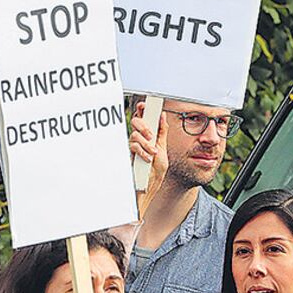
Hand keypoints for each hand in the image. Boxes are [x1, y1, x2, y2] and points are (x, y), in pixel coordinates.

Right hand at [129, 101, 168, 215]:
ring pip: (135, 134)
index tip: (145, 104)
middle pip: (137, 122)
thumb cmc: (155, 173)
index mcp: (149, 137)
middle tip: (151, 136)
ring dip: (146, 143)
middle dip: (145, 126)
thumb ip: (162, 134)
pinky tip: (148, 158)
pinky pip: (132, 146)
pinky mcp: (129, 155)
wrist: (147, 189)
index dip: (143, 109)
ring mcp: (133, 147)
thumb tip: (163, 117)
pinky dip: (142, 151)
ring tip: (153, 153)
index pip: (145, 119)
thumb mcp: (163, 151)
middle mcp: (140, 140)